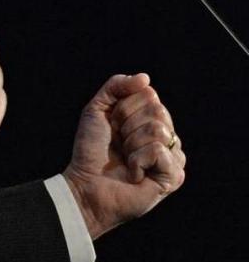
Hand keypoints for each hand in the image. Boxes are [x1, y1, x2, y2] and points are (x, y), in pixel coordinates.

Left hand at [63, 73, 185, 238]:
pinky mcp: (175, 176)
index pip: (149, 93)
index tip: (112, 124)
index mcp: (149, 117)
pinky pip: (160, 151)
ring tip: (126, 159)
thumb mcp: (97, 109)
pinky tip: (135, 173)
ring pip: (158, 130)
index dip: (124, 107)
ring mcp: (173, 155)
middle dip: (128, 125)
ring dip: (132, 144)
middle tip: (119, 143)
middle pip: (157, 110)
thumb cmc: (91, 149)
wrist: (86, 183)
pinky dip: (138, 160)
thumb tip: (146, 78)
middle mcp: (165, 134)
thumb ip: (116, 86)